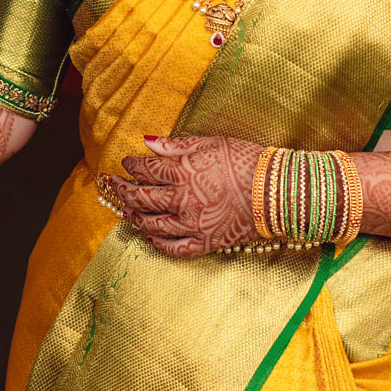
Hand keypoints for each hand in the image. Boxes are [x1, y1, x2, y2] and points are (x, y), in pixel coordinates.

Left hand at [99, 134, 264, 257]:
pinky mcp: (206, 242)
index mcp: (183, 172)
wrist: (277, 191)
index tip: (125, 163)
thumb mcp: (211, 143)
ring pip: (153, 224)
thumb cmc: (246, 161)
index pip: (147, 169)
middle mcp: (182, 200)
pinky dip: (159, 244)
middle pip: (143, 197)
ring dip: (135, 216)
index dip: (132, 165)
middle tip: (112, 185)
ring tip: (125, 211)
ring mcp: (193, 224)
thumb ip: (177, 145)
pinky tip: (151, 237)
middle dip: (123, 190)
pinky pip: (176, 248)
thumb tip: (148, 141)